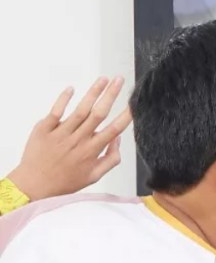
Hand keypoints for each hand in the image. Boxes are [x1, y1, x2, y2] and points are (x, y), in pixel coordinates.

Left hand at [8, 77, 131, 200]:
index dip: (126, 115)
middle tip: (119, 81)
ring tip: (103, 79)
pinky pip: (56, 110)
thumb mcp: (94, 176)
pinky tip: (72, 88)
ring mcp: (61, 133)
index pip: (114, 129)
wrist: (35, 183)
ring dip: (93, 92)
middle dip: (111, 95)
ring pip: (81, 109)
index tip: (134, 104)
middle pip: (99, 113)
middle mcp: (78, 140)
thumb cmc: (64, 181)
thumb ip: (110, 159)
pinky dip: (64, 98)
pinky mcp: (45, 128)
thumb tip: (117, 140)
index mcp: (91, 151)